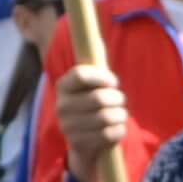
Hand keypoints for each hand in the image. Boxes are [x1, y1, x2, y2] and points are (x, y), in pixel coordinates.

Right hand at [55, 62, 129, 181]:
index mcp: (63, 86)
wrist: (84, 143)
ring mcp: (68, 127)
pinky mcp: (78, 144)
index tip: (113, 82)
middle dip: (117, 98)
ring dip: (121, 115)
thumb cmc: (92, 105)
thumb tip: (96, 36)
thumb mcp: (91, 86)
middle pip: (99, 98)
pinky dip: (120, 130)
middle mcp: (61, 106)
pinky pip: (109, 134)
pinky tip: (117, 128)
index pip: (81, 75)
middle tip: (120, 100)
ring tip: (121, 114)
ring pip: (106, 117)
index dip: (102, 77)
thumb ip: (96, 68)